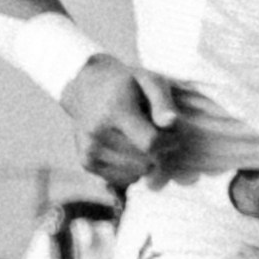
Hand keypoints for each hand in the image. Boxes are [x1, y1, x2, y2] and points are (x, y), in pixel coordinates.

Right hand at [53, 54, 183, 194]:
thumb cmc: (125, 84)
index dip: (170, 141)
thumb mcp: (149, 79)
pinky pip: (124, 179)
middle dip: (160, 152)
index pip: (151, 143)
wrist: (85, 88)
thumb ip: (163, 101)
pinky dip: (134, 168)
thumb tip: (171, 123)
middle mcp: (97, 132)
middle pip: (146, 161)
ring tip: (142, 140)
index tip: (173, 132)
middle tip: (158, 134)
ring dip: (147, 161)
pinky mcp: (87, 163)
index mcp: (114, 110)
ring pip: (137, 173)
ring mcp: (90, 150)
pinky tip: (130, 150)